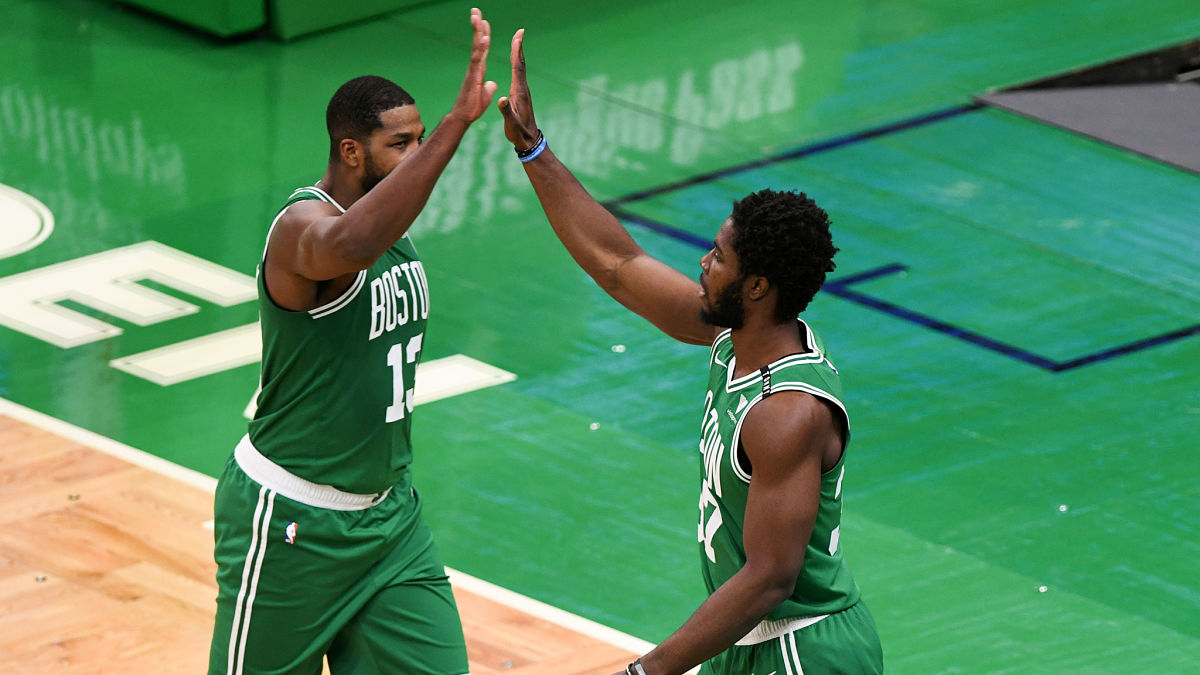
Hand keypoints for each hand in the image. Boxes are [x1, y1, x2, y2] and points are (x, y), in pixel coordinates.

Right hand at [449, 8, 498, 124]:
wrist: (464, 118)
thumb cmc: (472, 108)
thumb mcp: (485, 96)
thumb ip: (488, 87)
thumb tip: (492, 84)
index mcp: (479, 70)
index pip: (482, 49)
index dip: (483, 35)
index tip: (484, 22)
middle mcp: (474, 67)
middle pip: (477, 43)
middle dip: (477, 26)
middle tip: (475, 10)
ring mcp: (472, 71)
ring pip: (476, 48)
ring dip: (477, 31)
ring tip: (477, 16)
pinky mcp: (472, 77)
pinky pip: (478, 60)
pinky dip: (481, 49)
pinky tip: (484, 38)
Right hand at [497, 28, 539, 148]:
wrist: (529, 141)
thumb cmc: (519, 133)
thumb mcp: (511, 124)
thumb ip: (506, 111)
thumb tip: (501, 99)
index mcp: (518, 92)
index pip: (517, 68)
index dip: (517, 52)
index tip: (518, 36)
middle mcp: (522, 89)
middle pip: (520, 64)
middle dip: (519, 47)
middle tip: (519, 32)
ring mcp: (522, 91)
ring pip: (520, 68)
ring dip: (518, 53)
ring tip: (517, 41)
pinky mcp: (521, 95)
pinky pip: (518, 74)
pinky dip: (516, 64)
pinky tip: (515, 62)